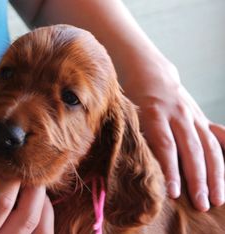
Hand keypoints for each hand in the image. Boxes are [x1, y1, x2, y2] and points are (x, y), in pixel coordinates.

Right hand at [0, 163, 53, 233]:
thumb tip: (9, 158)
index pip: (1, 204)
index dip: (13, 177)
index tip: (16, 160)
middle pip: (27, 219)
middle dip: (34, 188)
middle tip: (31, 167)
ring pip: (40, 230)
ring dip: (41, 202)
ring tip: (30, 184)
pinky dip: (42, 215)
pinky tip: (33, 200)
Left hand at [122, 59, 224, 211]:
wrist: (149, 71)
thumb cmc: (132, 96)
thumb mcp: (127, 112)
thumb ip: (135, 134)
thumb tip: (135, 164)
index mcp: (155, 112)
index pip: (165, 145)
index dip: (171, 169)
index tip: (174, 193)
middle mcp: (178, 114)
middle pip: (192, 150)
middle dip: (198, 179)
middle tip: (201, 204)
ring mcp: (193, 115)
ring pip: (209, 146)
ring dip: (215, 174)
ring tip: (218, 198)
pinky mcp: (200, 116)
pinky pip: (218, 133)